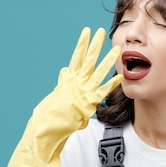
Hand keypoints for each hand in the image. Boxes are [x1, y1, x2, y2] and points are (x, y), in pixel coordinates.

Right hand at [2, 27, 121, 166]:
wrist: (43, 134)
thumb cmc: (47, 121)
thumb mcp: (55, 97)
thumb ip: (63, 83)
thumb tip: (64, 72)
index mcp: (66, 82)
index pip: (76, 59)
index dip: (82, 46)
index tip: (87, 33)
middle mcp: (73, 84)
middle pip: (86, 60)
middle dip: (93, 46)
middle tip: (100, 32)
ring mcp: (79, 93)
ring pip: (95, 72)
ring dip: (106, 59)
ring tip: (116, 47)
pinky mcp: (84, 104)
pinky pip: (102, 92)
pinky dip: (112, 84)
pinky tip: (122, 75)